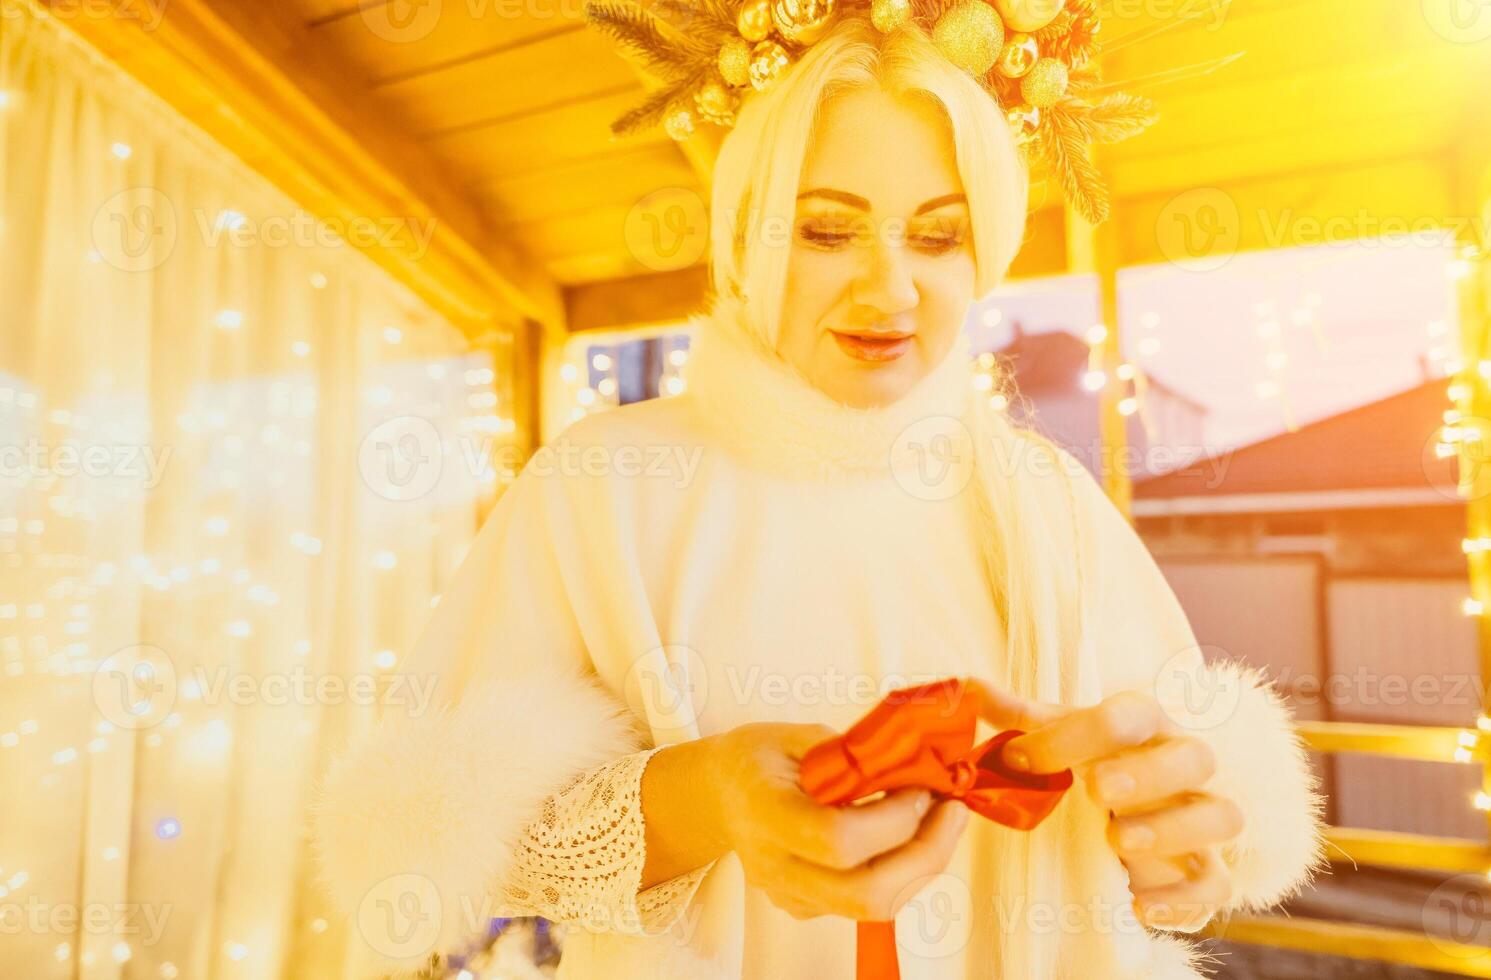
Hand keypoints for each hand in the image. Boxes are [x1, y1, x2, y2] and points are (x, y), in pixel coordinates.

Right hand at [705, 721, 969, 921]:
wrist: (718, 795)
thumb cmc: (758, 757)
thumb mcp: (797, 735)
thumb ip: (852, 756)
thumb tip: (917, 769)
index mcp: (766, 814)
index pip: (839, 840)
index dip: (893, 819)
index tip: (920, 787)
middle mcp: (775, 867)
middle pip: (866, 893)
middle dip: (926, 854)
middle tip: (952, 811)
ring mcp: (790, 895)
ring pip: (875, 907)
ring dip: (922, 865)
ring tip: (940, 820)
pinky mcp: (805, 907)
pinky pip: (867, 903)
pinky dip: (901, 871)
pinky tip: (907, 835)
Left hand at [972, 681, 1243, 931]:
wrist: (1127, 814)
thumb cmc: (1090, 763)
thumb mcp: (1055, 739)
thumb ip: (1016, 718)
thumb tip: (966, 689)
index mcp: (1148, 725)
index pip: (1135, 712)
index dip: (1083, 732)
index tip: (1026, 756)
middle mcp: (1185, 764)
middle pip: (1196, 757)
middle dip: (1149, 773)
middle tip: (1096, 790)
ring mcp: (1202, 818)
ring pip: (1223, 816)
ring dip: (1173, 828)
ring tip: (1117, 840)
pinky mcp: (1206, 871)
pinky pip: (1218, 883)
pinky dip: (1185, 895)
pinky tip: (1137, 902)